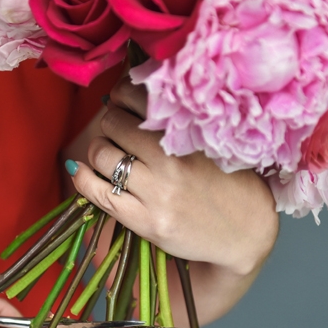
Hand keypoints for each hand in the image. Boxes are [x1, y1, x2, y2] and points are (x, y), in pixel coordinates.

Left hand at [69, 77, 277, 275]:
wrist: (247, 232)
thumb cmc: (230, 183)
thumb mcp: (211, 143)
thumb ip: (176, 123)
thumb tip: (123, 98)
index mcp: (189, 133)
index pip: (137, 96)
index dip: (122, 95)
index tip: (122, 101)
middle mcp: (171, 159)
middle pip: (113, 123)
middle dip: (111, 124)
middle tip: (119, 133)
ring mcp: (157, 192)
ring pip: (102, 154)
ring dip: (99, 150)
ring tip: (110, 155)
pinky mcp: (147, 221)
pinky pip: (98, 193)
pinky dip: (83, 178)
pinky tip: (81, 171)